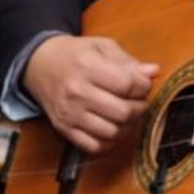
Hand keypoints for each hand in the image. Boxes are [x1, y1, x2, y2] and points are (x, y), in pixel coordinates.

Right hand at [23, 34, 158, 154]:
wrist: (39, 65)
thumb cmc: (74, 54)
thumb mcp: (101, 46)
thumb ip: (128, 61)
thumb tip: (153, 72)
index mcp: (87, 66)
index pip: (128, 84)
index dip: (144, 86)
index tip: (143, 84)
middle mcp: (77, 92)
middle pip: (123, 112)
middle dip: (139, 108)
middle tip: (138, 101)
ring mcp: (70, 114)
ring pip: (112, 132)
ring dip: (127, 126)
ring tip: (126, 114)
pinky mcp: (64, 129)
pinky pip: (95, 147)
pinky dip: (109, 142)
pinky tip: (112, 127)